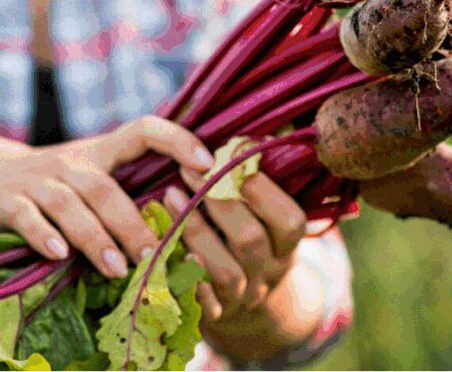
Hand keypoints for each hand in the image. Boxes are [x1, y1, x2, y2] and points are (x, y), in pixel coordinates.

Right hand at [0, 117, 214, 277]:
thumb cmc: (53, 185)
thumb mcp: (90, 176)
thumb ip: (128, 191)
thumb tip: (189, 226)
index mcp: (101, 151)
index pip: (145, 129)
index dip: (178, 139)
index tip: (207, 164)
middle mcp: (72, 161)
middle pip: (107, 188)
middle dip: (133, 223)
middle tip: (157, 254)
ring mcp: (37, 180)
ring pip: (71, 204)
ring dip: (96, 238)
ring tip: (119, 268)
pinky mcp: (6, 201)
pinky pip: (27, 217)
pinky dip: (43, 235)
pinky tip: (59, 256)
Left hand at [163, 167, 306, 321]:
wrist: (247, 304)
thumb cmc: (252, 239)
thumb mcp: (267, 216)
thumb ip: (259, 182)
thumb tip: (250, 136)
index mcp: (287, 245)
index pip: (290, 220)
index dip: (263, 191)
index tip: (233, 158)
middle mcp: (270, 272)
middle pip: (250, 240)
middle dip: (219, 203)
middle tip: (189, 171)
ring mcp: (243, 297)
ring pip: (224, 271)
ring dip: (195, 232)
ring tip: (169, 197)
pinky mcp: (215, 315)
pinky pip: (198, 301)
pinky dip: (182, 274)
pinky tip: (161, 245)